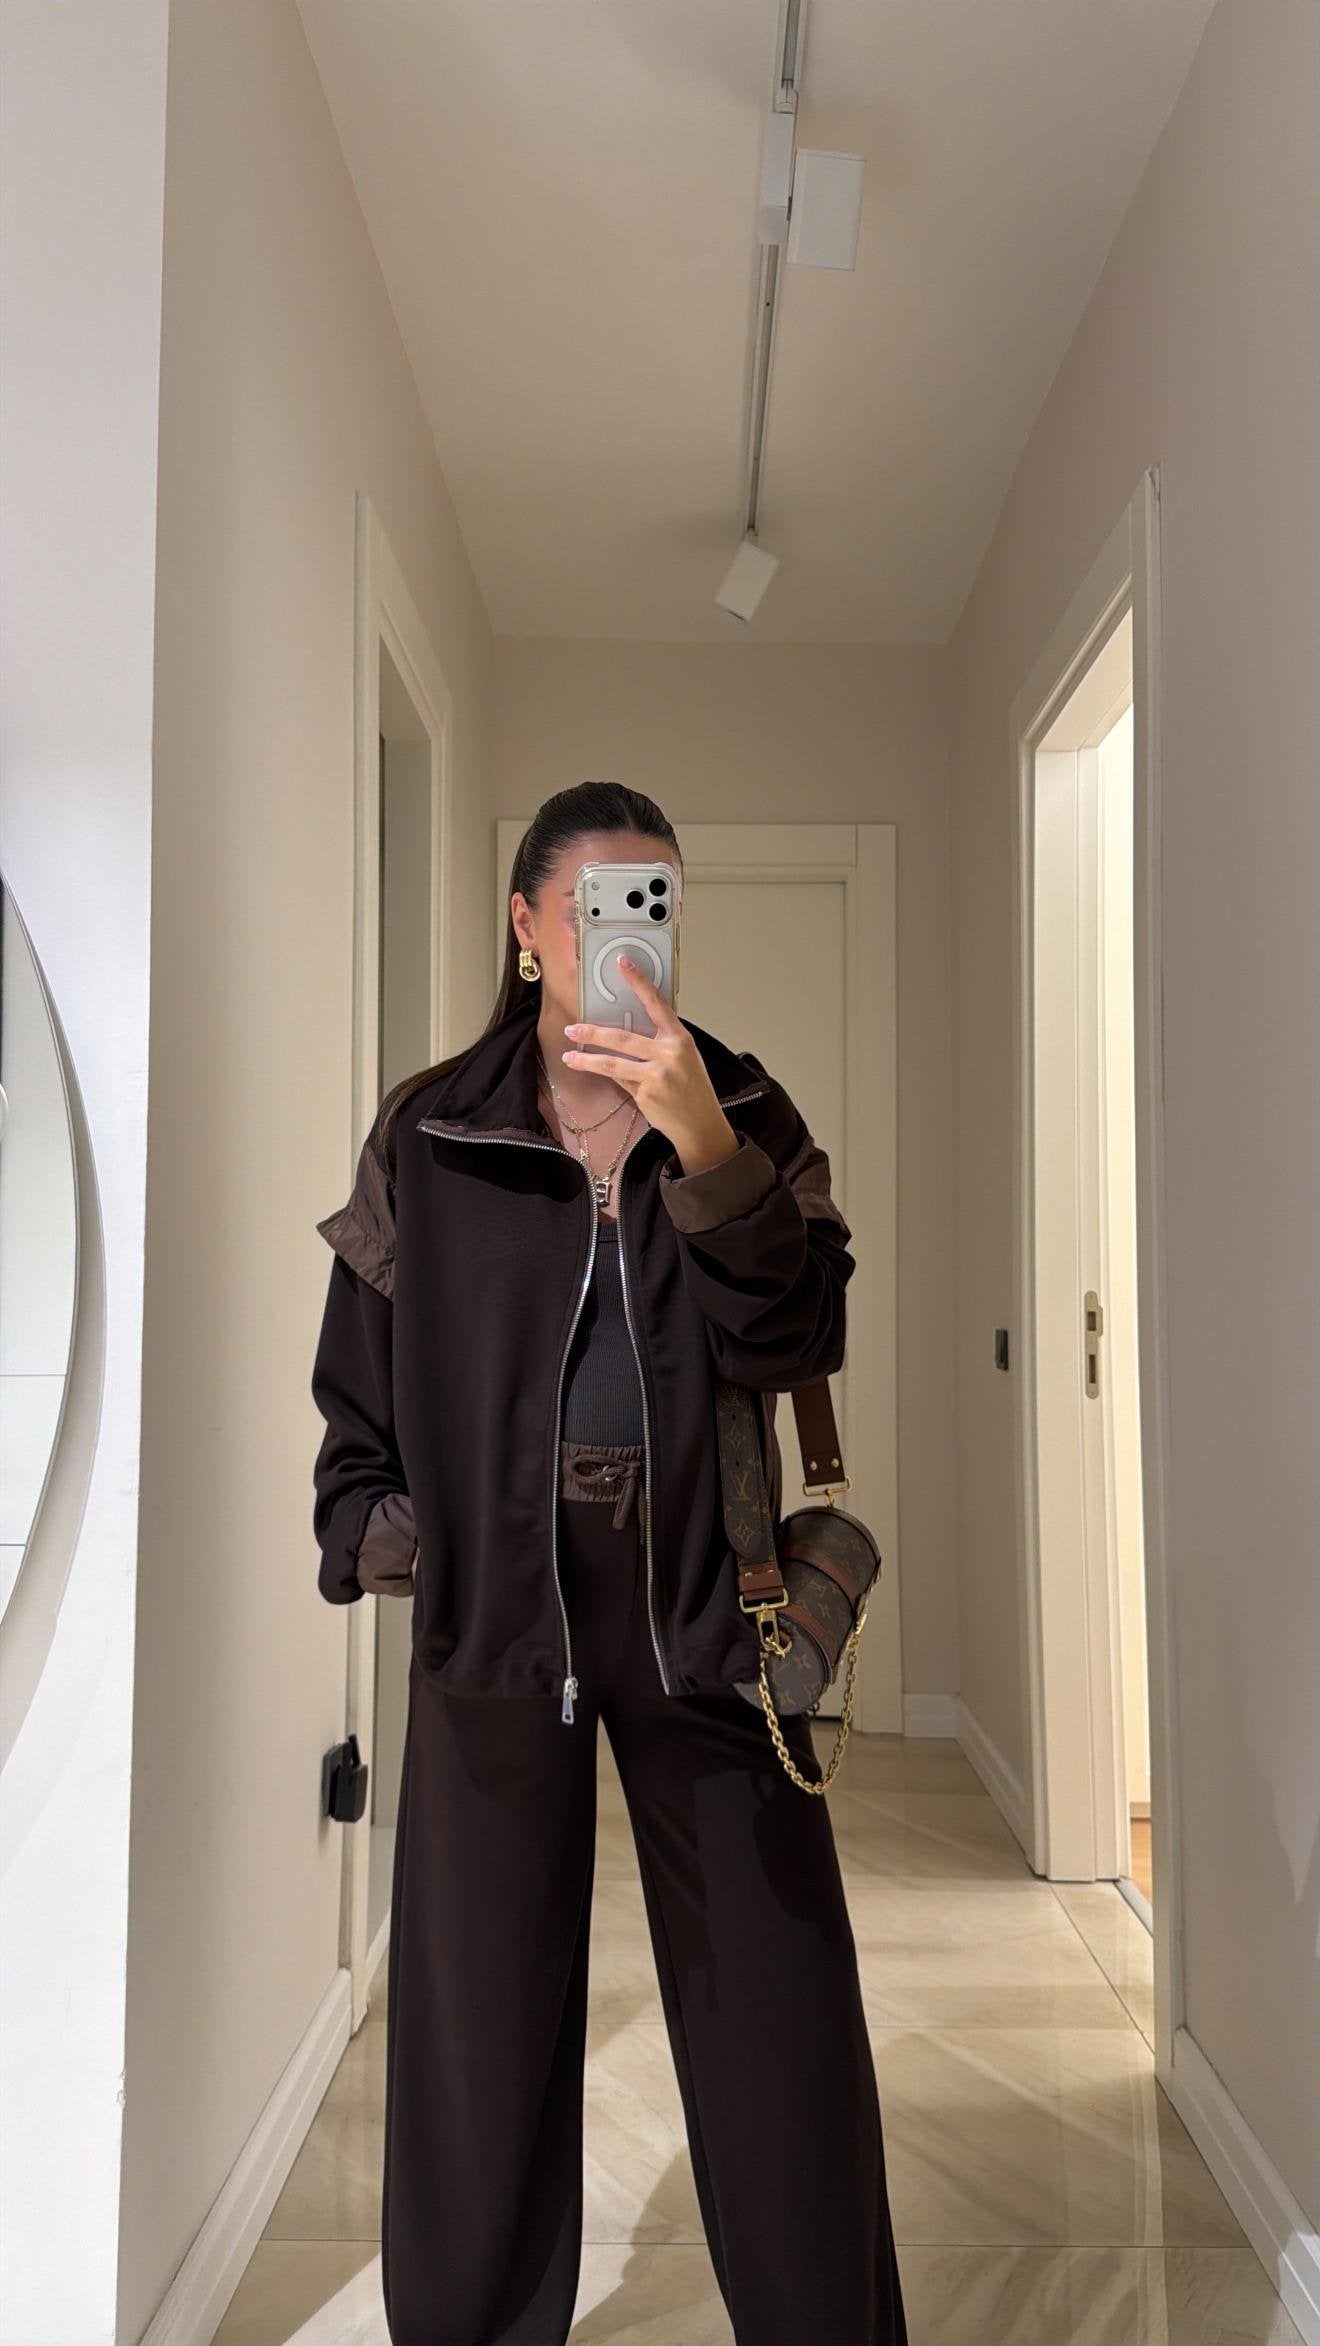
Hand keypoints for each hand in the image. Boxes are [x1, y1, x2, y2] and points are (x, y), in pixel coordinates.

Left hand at [561, 955, 740, 1174]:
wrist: (700, 1124)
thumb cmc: (693, 1089)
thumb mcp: (684, 1059)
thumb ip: (659, 1044)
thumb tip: (625, 1034)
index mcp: (680, 1038)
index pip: (656, 1003)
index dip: (638, 981)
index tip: (622, 963)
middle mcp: (669, 1053)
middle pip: (622, 1037)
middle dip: (593, 1033)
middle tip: (573, 1029)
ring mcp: (656, 1075)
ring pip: (612, 1063)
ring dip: (587, 1060)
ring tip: (570, 1056)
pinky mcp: (645, 1094)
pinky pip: (620, 1081)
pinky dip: (611, 1077)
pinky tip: (601, 1076)